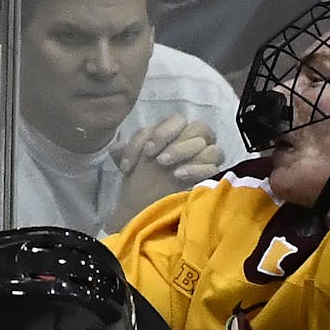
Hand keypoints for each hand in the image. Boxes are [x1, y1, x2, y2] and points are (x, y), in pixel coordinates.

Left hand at [110, 116, 224, 225]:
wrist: (144, 209)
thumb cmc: (140, 182)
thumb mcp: (129, 164)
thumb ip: (123, 152)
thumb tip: (116, 148)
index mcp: (175, 134)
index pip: (179, 120)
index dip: (164, 132)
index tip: (148, 151)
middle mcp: (194, 143)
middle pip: (199, 129)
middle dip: (177, 144)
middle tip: (159, 161)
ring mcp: (206, 160)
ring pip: (210, 147)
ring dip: (186, 154)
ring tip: (171, 171)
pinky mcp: (211, 178)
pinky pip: (213, 167)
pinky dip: (196, 169)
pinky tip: (179, 176)